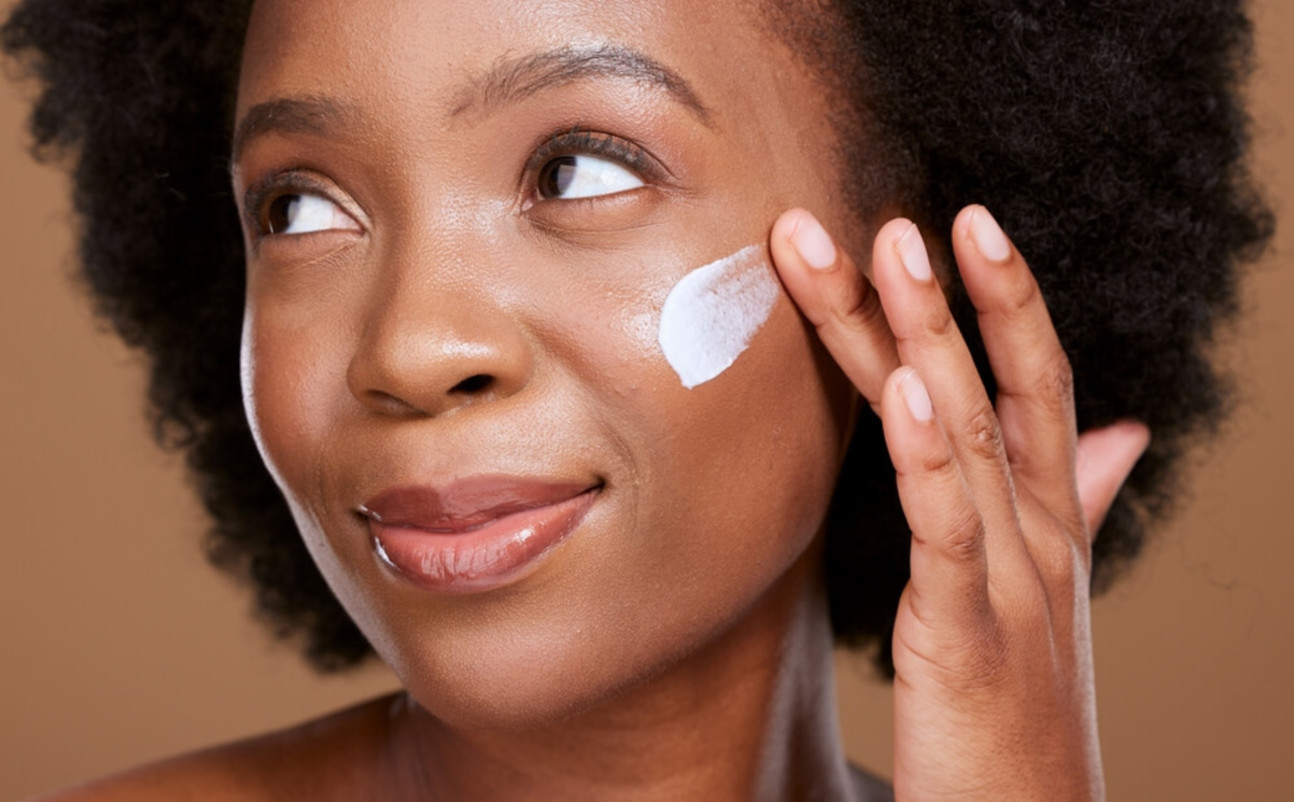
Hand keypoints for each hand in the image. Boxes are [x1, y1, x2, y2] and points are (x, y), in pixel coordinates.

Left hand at [770, 206, 1149, 799]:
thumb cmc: (1023, 713)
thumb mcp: (1044, 596)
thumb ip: (1072, 502)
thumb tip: (1119, 432)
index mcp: (1044, 521)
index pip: (1029, 387)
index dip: (1002, 302)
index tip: (956, 225)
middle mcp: (1035, 534)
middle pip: (990, 388)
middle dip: (945, 295)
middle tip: (897, 210)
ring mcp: (1010, 578)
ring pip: (967, 433)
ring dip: (928, 334)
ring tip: (891, 247)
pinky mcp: (969, 635)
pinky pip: (947, 529)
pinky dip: (926, 456)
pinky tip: (903, 389)